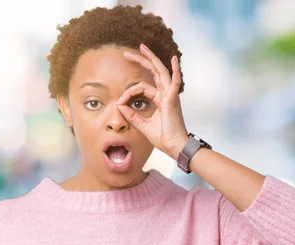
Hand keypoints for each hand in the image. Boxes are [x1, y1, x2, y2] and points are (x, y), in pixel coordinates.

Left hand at [117, 44, 187, 159]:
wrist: (174, 146)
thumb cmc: (163, 138)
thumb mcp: (142, 125)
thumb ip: (131, 115)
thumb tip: (119, 106)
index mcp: (160, 99)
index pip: (142, 88)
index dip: (128, 92)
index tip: (119, 102)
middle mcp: (166, 94)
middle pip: (153, 72)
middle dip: (141, 60)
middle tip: (127, 53)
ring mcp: (170, 96)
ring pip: (160, 72)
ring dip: (151, 59)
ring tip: (142, 47)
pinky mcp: (173, 100)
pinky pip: (174, 82)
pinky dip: (175, 70)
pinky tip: (173, 59)